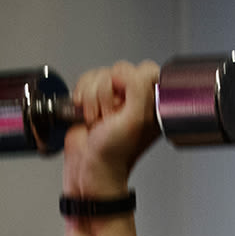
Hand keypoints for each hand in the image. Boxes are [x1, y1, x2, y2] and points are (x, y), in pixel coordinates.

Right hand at [64, 59, 163, 197]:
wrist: (88, 167)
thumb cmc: (115, 152)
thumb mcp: (136, 119)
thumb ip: (138, 89)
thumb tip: (123, 72)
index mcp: (153, 100)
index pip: (146, 69)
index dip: (130, 82)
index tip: (124, 102)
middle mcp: (134, 97)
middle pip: (118, 69)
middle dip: (107, 94)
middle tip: (110, 116)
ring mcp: (113, 97)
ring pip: (99, 74)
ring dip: (92, 99)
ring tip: (98, 120)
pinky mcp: (93, 98)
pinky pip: (85, 81)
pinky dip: (81, 97)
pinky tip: (87, 115)